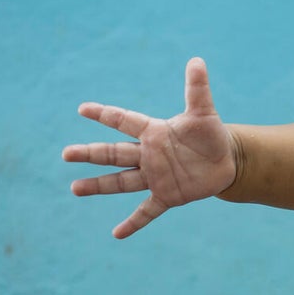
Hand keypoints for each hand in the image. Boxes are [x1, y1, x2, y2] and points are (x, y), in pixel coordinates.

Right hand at [62, 57, 235, 238]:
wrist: (227, 161)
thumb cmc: (211, 135)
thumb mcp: (204, 112)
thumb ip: (197, 88)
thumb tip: (197, 60)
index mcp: (154, 133)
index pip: (125, 120)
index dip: (106, 114)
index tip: (82, 108)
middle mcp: (149, 155)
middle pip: (114, 153)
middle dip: (91, 153)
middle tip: (66, 153)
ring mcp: (156, 177)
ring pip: (122, 181)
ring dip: (99, 185)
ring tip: (74, 188)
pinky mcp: (168, 196)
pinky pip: (147, 210)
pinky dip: (134, 222)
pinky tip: (117, 234)